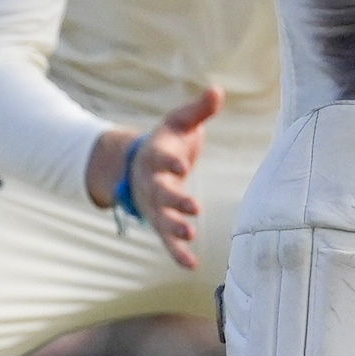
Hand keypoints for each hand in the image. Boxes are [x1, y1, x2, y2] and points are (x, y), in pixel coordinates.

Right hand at [91, 84, 221, 268]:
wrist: (137, 164)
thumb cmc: (167, 140)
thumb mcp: (180, 121)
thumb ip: (199, 109)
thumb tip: (217, 89)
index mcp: (155, 155)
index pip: (160, 157)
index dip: (168, 160)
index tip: (181, 164)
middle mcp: (151, 181)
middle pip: (159, 193)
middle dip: (174, 200)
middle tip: (192, 208)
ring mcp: (153, 204)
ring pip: (160, 219)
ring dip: (173, 229)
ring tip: (189, 237)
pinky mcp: (159, 220)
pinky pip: (166, 240)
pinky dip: (176, 253)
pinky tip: (191, 265)